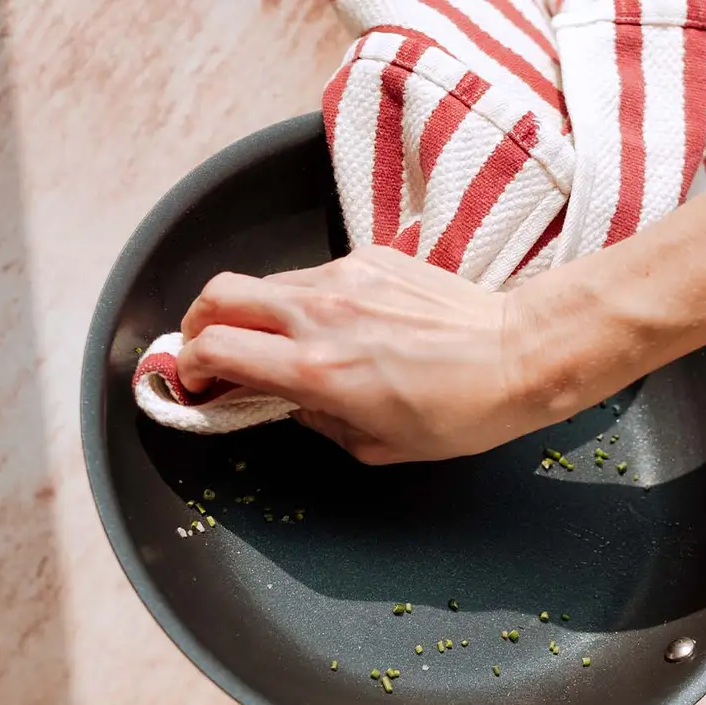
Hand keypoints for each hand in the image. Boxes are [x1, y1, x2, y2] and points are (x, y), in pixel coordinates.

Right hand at [175, 246, 549, 462]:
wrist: (516, 355)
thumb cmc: (458, 412)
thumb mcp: (377, 447)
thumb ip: (317, 423)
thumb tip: (290, 404)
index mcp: (315, 370)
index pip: (214, 349)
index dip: (188, 368)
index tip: (194, 384)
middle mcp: (318, 314)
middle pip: (217, 295)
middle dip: (197, 325)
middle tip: (208, 352)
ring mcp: (343, 277)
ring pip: (265, 283)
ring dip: (253, 312)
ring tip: (277, 341)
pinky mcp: (370, 257)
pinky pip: (314, 275)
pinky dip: (305, 299)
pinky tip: (338, 323)